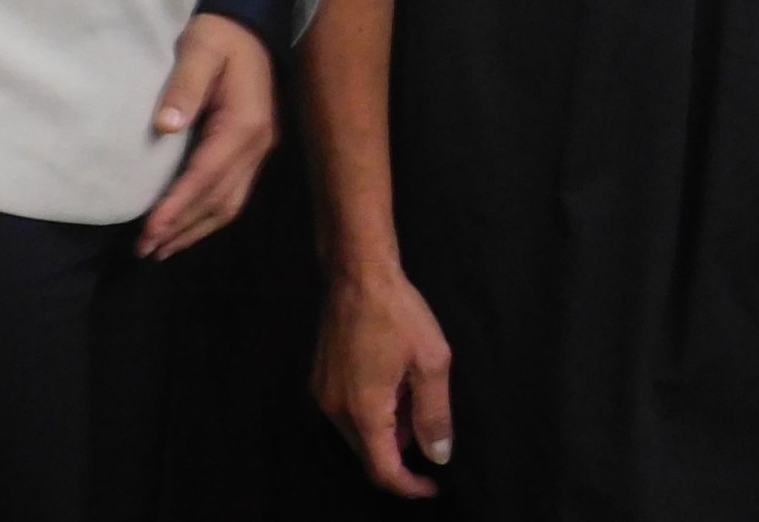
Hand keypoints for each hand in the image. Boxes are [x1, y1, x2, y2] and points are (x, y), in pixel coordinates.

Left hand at [139, 12, 277, 257]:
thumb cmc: (218, 37)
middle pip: (220, 198)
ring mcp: (259, 150)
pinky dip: (208, 217)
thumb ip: (184, 86)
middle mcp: (258, 144)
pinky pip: (233, 194)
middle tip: (144, 250)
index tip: (149, 230)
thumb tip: (166, 126)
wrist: (249, 26)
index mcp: (245, 123)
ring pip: (230, 204)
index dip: (178, 206)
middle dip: (182, 227)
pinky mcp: (252, 150)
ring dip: (195, 229)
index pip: (208, 175)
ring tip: (160, 250)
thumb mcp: (198, 51)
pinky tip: (186, 227)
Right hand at [314, 264, 453, 497]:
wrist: (358, 273)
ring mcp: (322, 394)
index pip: (383, 469)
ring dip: (388, 425)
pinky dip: (373, 409)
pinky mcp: (319, 379)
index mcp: (363, 410)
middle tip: (428, 413)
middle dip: (402, 446)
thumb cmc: (398, 312)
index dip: (409, 485)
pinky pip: (348, 411)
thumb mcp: (431, 361)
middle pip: (370, 452)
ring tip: (412, 387)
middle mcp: (335, 409)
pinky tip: (392, 378)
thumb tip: (438, 455)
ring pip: (359, 432)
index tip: (433, 485)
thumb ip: (435, 413)